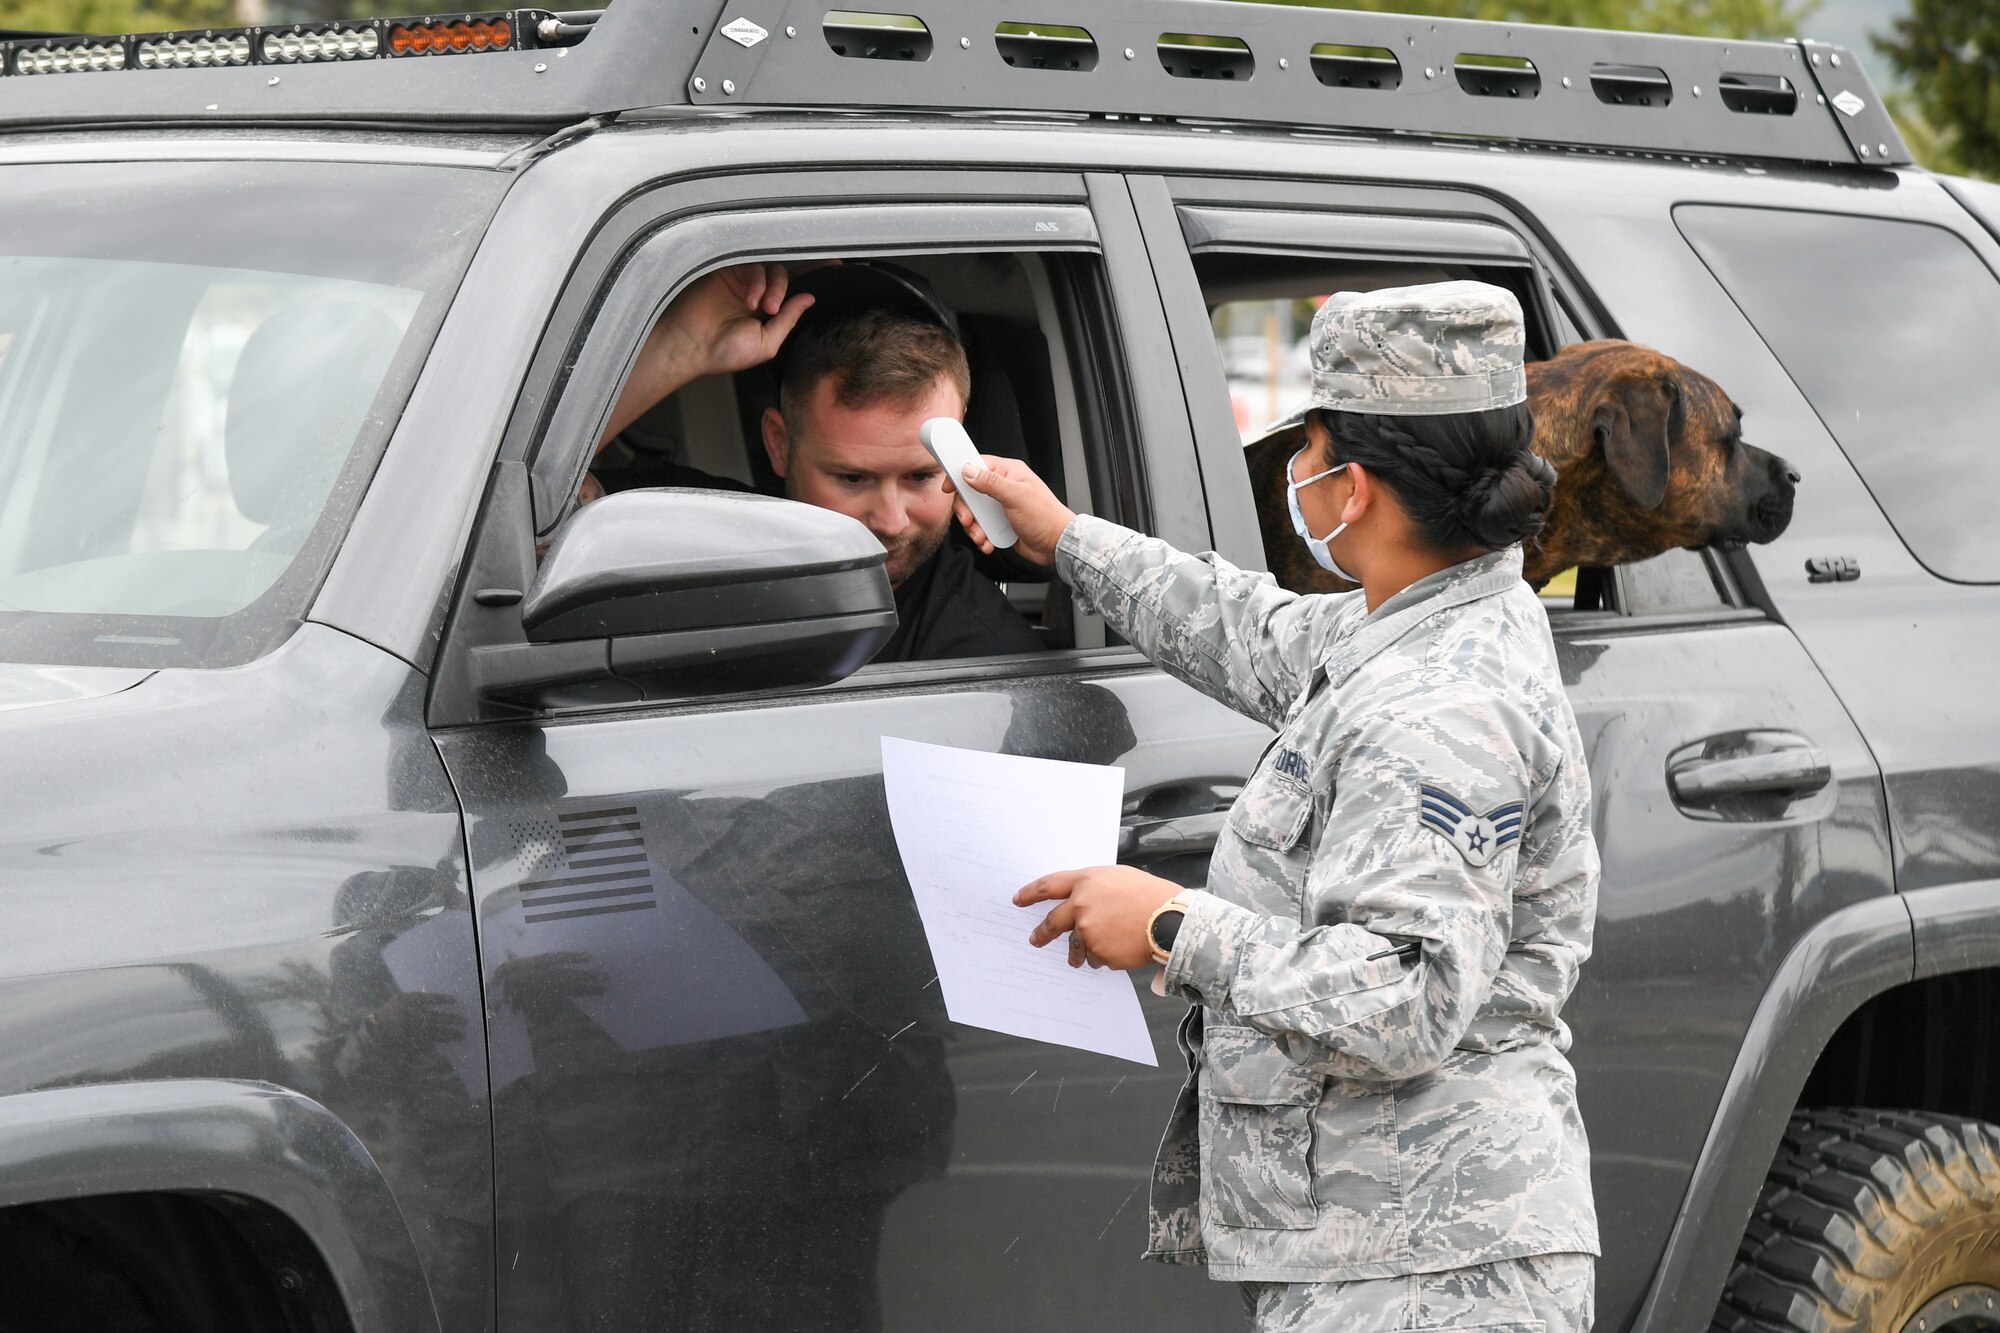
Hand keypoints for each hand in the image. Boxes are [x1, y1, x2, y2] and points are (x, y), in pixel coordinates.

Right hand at [598, 261, 824, 447]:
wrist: (690, 347)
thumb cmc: (723, 352)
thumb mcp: (767, 344)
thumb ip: (789, 321)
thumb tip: (809, 299)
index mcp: (768, 309)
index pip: (797, 287)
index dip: (815, 275)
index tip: (837, 266)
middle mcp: (757, 291)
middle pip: (786, 273)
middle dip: (788, 287)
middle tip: (774, 309)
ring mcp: (742, 280)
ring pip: (771, 268)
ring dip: (772, 286)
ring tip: (761, 307)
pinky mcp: (727, 270)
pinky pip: (751, 264)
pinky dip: (756, 280)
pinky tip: (749, 299)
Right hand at [948, 455, 1075, 565]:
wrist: (1056, 545)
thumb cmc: (1046, 517)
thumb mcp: (1016, 496)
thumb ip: (990, 482)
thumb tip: (968, 471)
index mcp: (1009, 472)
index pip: (977, 465)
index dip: (960, 475)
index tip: (949, 487)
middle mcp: (1003, 487)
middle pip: (970, 492)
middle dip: (966, 509)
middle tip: (968, 519)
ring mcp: (1000, 506)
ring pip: (974, 512)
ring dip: (973, 527)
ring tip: (982, 536)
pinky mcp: (1000, 523)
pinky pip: (981, 527)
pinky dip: (981, 536)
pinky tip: (989, 542)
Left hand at [1013, 866, 1185, 970]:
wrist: (1169, 920)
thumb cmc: (1148, 895)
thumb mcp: (1117, 878)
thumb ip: (1092, 888)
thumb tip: (1079, 901)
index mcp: (1085, 882)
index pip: (1047, 886)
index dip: (1029, 893)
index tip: (1017, 900)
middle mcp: (1081, 906)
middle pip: (1052, 922)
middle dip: (1041, 934)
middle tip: (1035, 939)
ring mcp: (1088, 931)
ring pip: (1075, 945)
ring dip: (1079, 951)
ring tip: (1084, 956)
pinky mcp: (1098, 952)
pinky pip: (1094, 958)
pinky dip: (1103, 957)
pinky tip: (1119, 950)